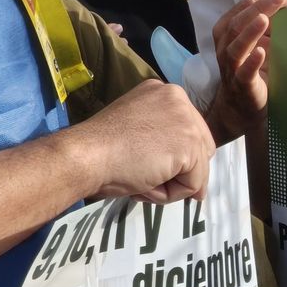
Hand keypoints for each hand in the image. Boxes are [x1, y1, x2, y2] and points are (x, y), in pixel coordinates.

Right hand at [70, 80, 214, 202]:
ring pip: (198, 168)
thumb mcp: (138, 132)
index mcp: (164, 92)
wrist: (85, 156)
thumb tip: (191, 173)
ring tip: (141, 182)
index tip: (146, 163)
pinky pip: (194, 183)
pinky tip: (146, 185)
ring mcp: (187, 120)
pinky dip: (172, 194)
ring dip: (172, 184)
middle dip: (179, 170)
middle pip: (201, 147)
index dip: (174, 156)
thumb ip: (163, 139)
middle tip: (145, 178)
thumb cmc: (100, 149)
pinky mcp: (189, 145)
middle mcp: (179, 99)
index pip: (188, 129)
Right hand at [208, 0, 286, 141]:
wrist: (242, 106)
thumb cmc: (253, 69)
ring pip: (236, 45)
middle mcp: (226, 44)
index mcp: (229, 30)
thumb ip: (270, 26)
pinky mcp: (241, 84)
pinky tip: (262, 52)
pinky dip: (252, 61)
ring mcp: (231, 65)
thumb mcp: (260, 43)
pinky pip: (244, 72)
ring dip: (250, 31)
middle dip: (261, 6)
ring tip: (265, 19)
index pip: (245, 5)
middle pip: (240, 20)